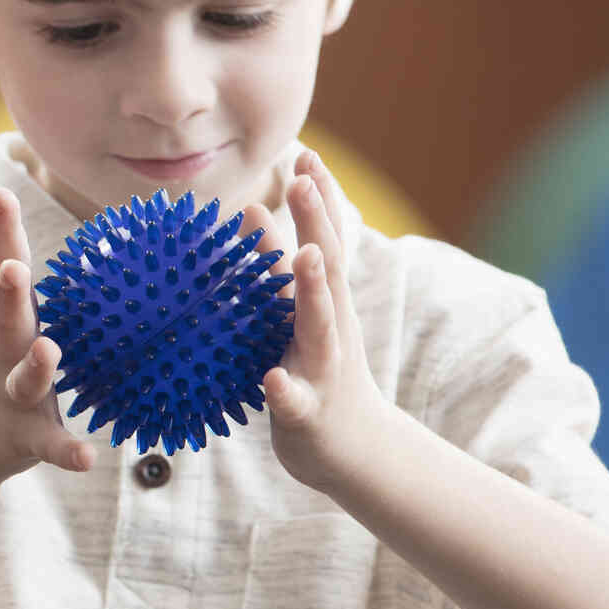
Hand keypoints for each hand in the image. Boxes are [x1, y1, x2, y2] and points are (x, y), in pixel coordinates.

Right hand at [0, 181, 94, 483]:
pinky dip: (66, 452)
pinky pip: (49, 444)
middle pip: (6, 320)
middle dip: (8, 294)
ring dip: (38, 367)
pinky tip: (87, 458)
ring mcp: (10, 395)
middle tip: (14, 268)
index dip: (0, 232)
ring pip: (26, 380)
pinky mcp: (24, 437)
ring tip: (48, 351)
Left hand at [241, 150, 392, 492]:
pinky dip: (284, 389)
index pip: (325, 242)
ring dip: (311, 291)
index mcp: (324, 305)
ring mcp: (321, 370)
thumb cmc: (318, 375)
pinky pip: (295, 401)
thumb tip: (253, 213)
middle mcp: (329, 329)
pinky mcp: (308, 414)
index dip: (318, 201)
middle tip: (300, 178)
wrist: (355, 453)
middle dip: (317, 223)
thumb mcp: (302, 319)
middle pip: (327, 269)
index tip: (305, 154)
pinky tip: (271, 379)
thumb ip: (282, 272)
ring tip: (304, 256)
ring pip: (317, 327)